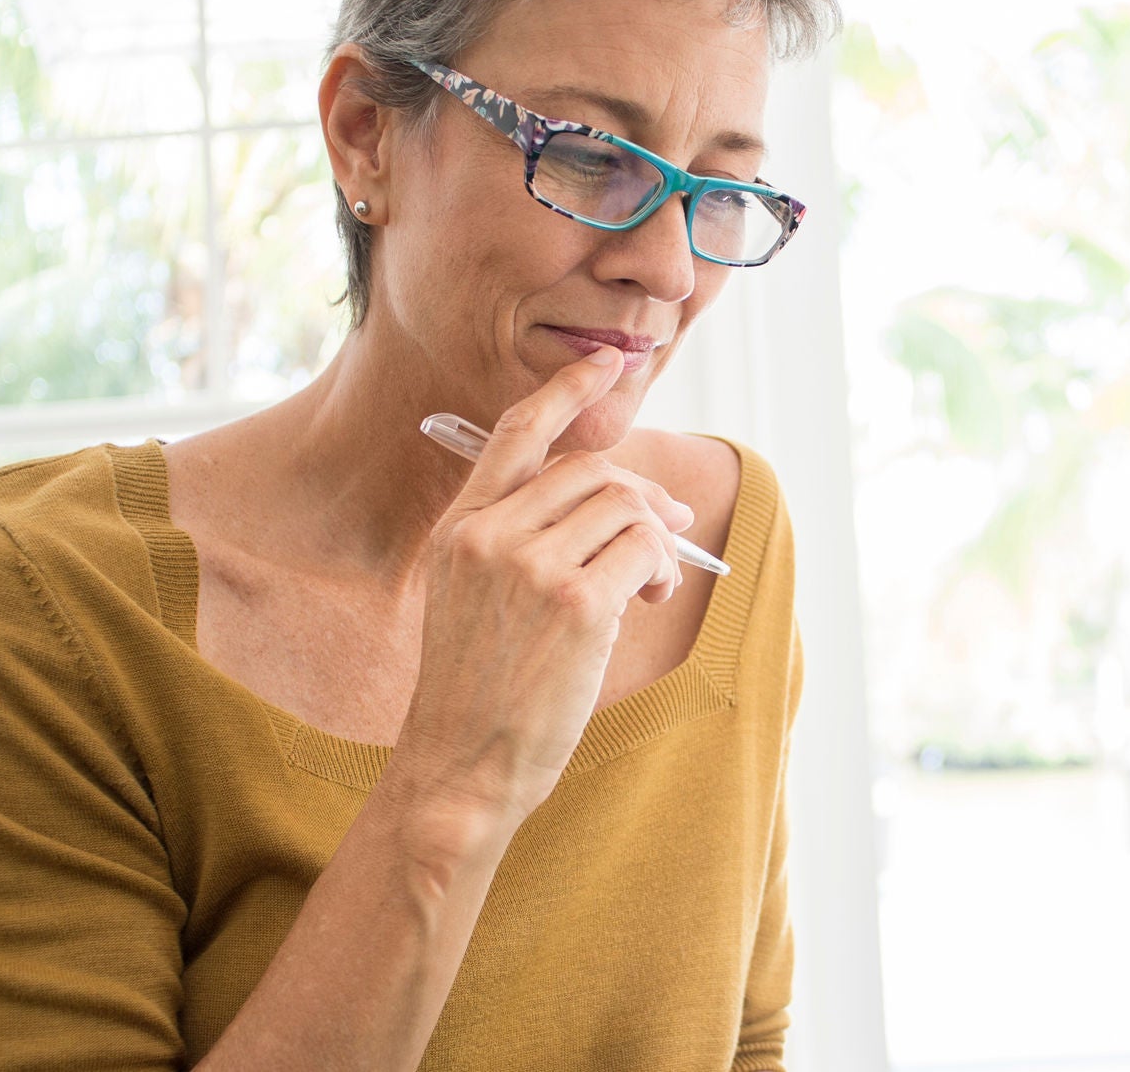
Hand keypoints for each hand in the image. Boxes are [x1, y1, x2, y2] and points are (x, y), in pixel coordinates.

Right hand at [393, 347, 697, 828]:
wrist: (459, 766)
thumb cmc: (478, 693)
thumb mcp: (476, 600)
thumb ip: (525, 543)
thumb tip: (629, 503)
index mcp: (459, 530)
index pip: (514, 436)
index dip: (565, 392)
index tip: (606, 363)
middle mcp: (488, 537)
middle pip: (592, 472)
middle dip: (643, 496)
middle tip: (671, 531)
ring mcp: (530, 567)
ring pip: (626, 508)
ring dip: (657, 541)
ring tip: (650, 586)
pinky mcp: (576, 603)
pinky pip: (645, 551)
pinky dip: (662, 568)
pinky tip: (650, 599)